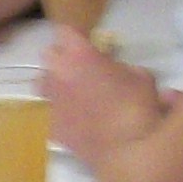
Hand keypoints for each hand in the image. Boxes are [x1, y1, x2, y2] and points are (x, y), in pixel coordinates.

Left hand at [38, 30, 164, 157]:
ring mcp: (51, 100)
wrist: (127, 150)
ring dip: (53, 84)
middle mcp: (58, 74)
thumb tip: (115, 71)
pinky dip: (57, 113)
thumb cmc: (138, 107)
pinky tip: (72, 120)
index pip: (65, 31)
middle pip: (48, 55)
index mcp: (79, 55)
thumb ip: (121, 66)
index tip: (85, 44)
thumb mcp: (141, 76)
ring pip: (41, 83)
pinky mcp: (50, 126)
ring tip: (70, 94)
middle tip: (79, 69)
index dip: (75, 37)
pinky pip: (47, 112)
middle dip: (62, 58)